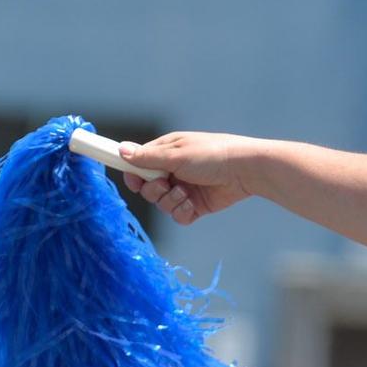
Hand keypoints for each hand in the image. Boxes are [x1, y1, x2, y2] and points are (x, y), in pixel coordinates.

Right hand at [119, 132, 262, 226]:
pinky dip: (182, 212)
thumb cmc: (212, 154)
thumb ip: (148, 157)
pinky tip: (192, 204)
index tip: (134, 181)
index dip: (134, 175)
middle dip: (154, 190)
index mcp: (166, 153)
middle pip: (147, 189)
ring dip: (170, 201)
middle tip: (166, 183)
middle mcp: (173, 171)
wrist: (244, 170)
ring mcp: (184, 189)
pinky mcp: (195, 206)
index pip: (139, 166)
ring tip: (185, 193)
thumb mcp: (177, 154)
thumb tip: (121, 151)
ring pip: (161, 204)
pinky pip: (178, 216)